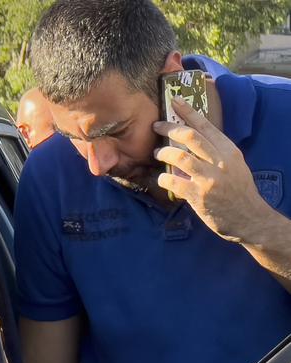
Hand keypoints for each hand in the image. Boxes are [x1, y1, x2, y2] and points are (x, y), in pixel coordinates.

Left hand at [153, 96, 272, 242]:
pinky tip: (163, 178)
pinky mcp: (198, 196)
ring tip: (157, 153)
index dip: (188, 112)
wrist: (249, 218)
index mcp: (229, 152)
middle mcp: (220, 162)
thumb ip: (215, 154)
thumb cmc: (238, 191)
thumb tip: (189, 142)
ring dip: (163, 153)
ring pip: (179, 157)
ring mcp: (209, 179)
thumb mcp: (234, 166)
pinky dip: (164, 178)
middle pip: (190, 137)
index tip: (175, 101)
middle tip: (156, 126)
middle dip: (169, 128)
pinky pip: (173, 181)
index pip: (206, 126)